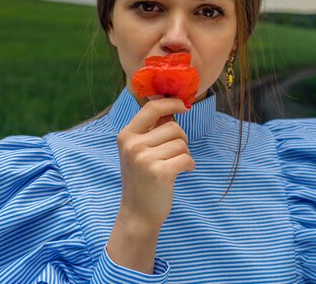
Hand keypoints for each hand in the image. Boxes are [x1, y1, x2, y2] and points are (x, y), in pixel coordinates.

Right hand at [115, 97, 194, 230]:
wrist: (138, 213)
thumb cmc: (142, 179)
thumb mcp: (139, 150)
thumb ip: (153, 128)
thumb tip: (173, 105)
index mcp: (126, 136)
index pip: (151, 108)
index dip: (171, 102)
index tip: (184, 105)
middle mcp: (133, 145)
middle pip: (173, 126)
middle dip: (181, 139)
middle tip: (174, 154)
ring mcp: (145, 159)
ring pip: (181, 143)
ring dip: (184, 154)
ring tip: (174, 166)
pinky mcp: (160, 173)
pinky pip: (186, 158)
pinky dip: (189, 165)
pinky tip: (183, 172)